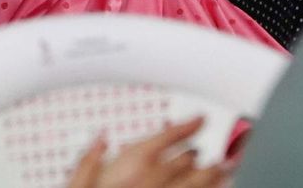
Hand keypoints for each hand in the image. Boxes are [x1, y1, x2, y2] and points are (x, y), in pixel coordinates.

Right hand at [66, 118, 225, 187]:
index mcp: (132, 167)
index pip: (169, 138)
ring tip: (225, 169)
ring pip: (198, 184)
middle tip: (211, 152)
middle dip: (201, 155)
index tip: (199, 121)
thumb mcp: (77, 187)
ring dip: (214, 175)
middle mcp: (153, 183)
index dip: (188, 127)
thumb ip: (87, 163)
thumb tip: (100, 141)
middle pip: (188, 161)